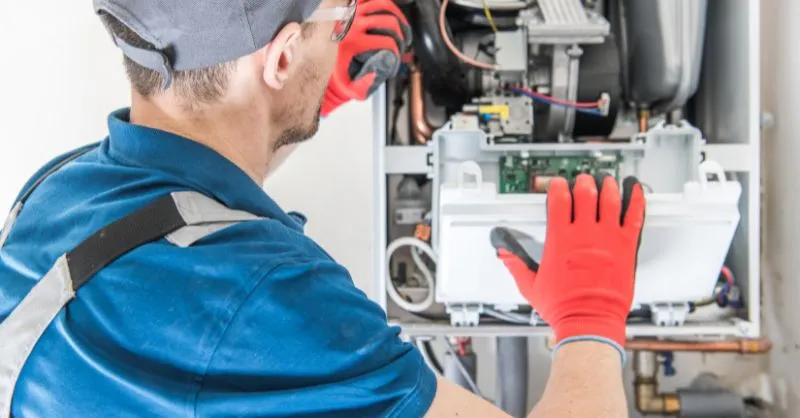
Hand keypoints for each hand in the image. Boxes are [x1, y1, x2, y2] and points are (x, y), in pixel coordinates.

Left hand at [321, 0, 411, 116]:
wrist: (320, 60)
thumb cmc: (338, 73)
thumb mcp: (350, 87)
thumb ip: (364, 86)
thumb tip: (378, 72)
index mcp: (353, 42)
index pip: (387, 42)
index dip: (398, 51)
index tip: (397, 58)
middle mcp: (353, 24)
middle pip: (389, 21)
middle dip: (400, 34)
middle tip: (402, 44)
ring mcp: (352, 13)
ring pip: (383, 5)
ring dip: (397, 16)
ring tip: (401, 28)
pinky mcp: (352, 8)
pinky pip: (371, 0)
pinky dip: (384, 5)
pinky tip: (390, 15)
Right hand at [490, 175, 644, 357]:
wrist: (589, 321)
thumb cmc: (563, 307)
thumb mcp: (530, 285)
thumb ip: (516, 264)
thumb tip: (503, 253)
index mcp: (560, 239)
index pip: (559, 200)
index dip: (558, 187)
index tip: (558, 184)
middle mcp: (584, 234)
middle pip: (585, 194)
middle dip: (583, 183)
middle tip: (583, 180)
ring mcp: (607, 238)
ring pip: (609, 200)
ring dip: (607, 186)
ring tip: (606, 181)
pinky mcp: (626, 247)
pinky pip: (634, 217)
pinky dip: (635, 201)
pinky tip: (635, 191)